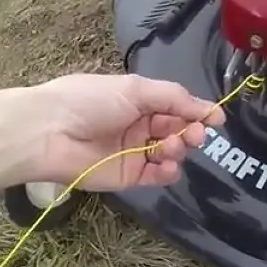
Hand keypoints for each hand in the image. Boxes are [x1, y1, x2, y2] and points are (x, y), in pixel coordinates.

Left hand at [30, 74, 225, 190]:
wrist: (48, 132)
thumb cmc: (90, 101)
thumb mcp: (135, 89)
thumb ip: (174, 98)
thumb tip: (210, 109)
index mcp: (138, 99)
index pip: (177, 106)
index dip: (197, 111)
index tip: (217, 119)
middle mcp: (138, 125)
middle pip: (177, 129)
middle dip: (191, 131)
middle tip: (195, 135)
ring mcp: (133, 152)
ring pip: (169, 153)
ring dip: (178, 149)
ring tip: (171, 146)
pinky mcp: (127, 176)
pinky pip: (155, 176)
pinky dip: (167, 171)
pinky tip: (168, 165)